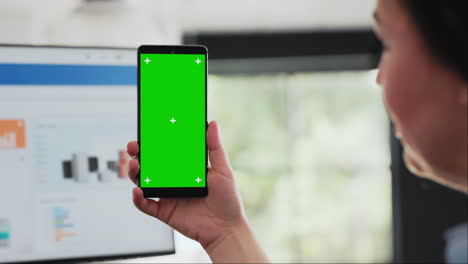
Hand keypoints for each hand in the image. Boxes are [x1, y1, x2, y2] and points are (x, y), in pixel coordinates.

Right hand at [127, 121, 246, 249]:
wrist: (226, 229)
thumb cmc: (228, 201)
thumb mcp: (223, 170)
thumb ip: (215, 148)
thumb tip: (212, 124)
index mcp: (186, 169)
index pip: (166, 151)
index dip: (155, 142)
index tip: (148, 130)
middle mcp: (174, 180)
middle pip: (150, 164)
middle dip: (139, 154)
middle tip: (134, 146)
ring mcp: (168, 195)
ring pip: (144, 182)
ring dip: (135, 173)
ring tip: (136, 165)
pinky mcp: (164, 211)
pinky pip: (146, 205)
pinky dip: (138, 198)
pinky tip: (137, 191)